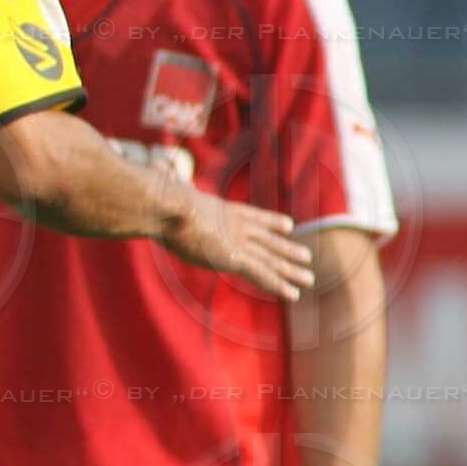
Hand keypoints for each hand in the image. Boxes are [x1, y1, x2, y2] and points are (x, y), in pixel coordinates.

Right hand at [160, 192, 314, 301]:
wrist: (165, 205)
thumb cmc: (159, 199)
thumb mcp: (169, 192)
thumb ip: (171, 187)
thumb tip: (158, 170)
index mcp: (222, 209)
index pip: (253, 217)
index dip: (272, 222)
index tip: (288, 225)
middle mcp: (235, 225)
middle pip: (267, 240)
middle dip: (287, 249)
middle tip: (306, 256)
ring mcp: (236, 241)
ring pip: (270, 259)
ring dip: (290, 270)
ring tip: (309, 278)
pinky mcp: (234, 257)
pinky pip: (261, 274)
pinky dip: (278, 285)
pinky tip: (293, 294)